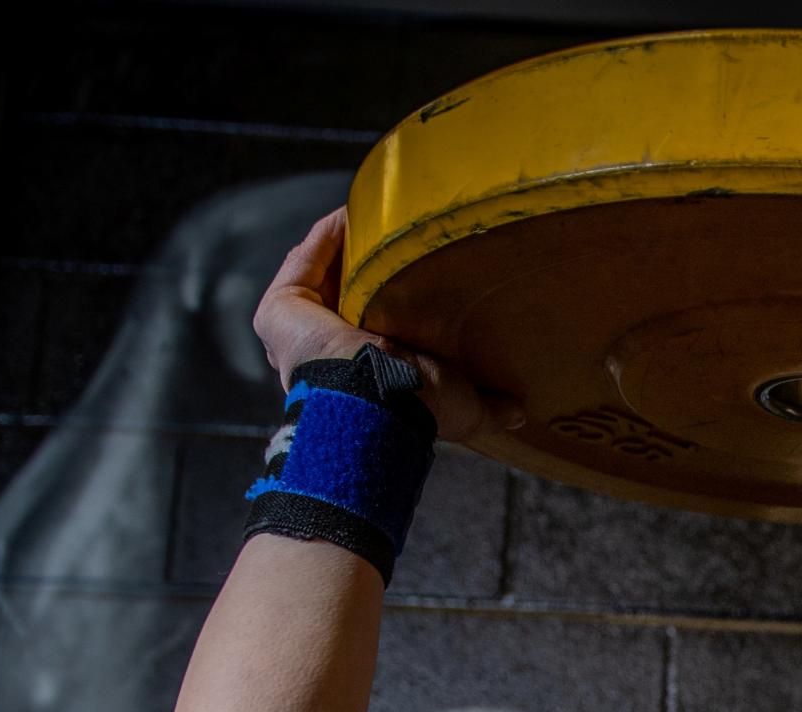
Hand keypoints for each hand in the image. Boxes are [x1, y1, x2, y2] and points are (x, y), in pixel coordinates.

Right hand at [253, 208, 524, 444]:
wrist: (379, 399)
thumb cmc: (419, 407)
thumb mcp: (463, 406)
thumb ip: (489, 405)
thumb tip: (520, 410)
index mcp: (365, 373)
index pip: (374, 326)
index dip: (392, 299)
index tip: (419, 271)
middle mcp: (327, 352)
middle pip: (346, 295)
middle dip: (367, 267)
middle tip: (402, 237)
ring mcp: (299, 329)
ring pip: (323, 274)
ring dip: (347, 245)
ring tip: (380, 214)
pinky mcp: (281, 306)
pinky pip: (305, 258)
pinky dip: (329, 234)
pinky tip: (355, 210)